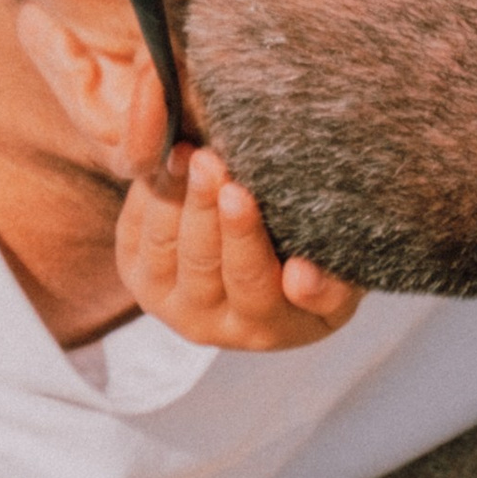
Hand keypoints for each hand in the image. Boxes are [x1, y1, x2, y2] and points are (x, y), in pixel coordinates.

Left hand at [116, 140, 363, 351]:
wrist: (271, 258)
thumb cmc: (318, 262)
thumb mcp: (342, 280)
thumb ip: (330, 286)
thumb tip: (301, 279)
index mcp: (264, 326)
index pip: (249, 281)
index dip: (242, 236)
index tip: (239, 192)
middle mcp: (208, 325)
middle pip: (201, 260)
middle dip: (203, 204)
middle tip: (209, 157)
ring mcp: (164, 302)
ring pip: (163, 244)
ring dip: (173, 194)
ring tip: (185, 151)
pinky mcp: (134, 274)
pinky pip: (136, 231)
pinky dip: (149, 193)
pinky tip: (166, 159)